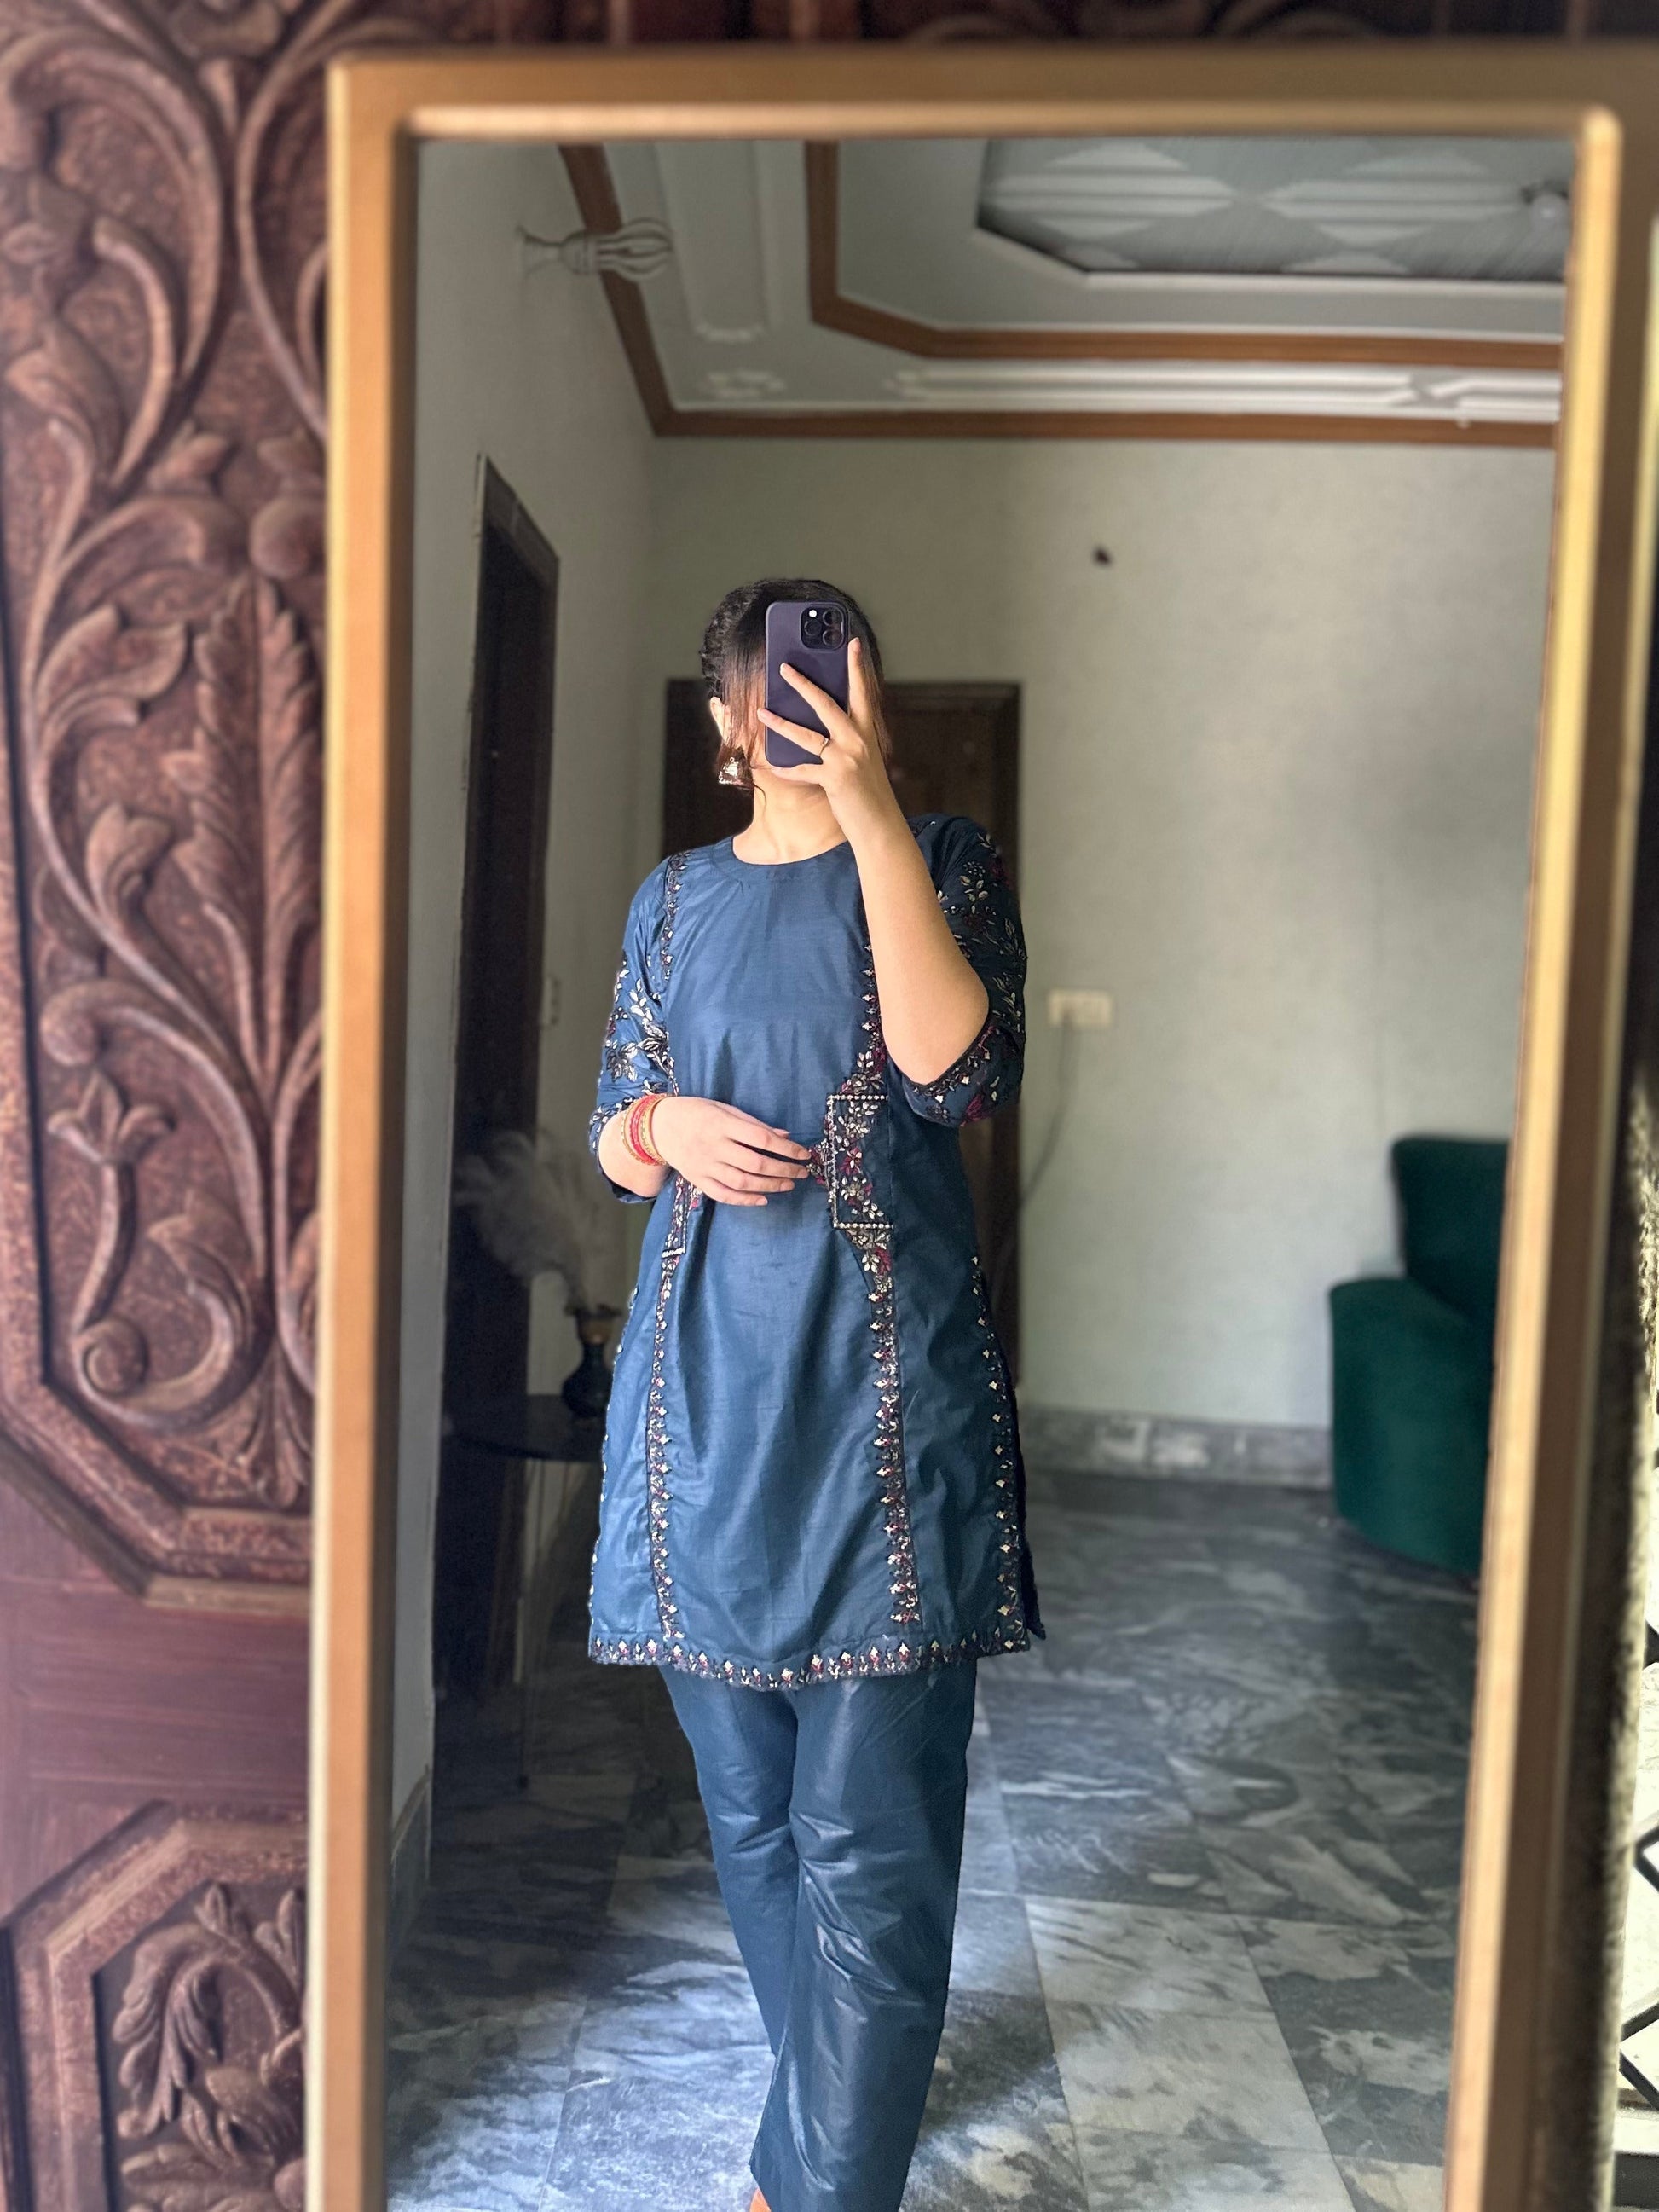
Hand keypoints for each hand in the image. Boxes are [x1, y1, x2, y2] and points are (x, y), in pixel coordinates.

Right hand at [650, 1096, 812, 1207]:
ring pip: (742, 1182)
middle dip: (783, 1170)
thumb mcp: (724, 1109)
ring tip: (788, 1184)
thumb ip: (754, 1124)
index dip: (786, 1149)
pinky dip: (745, 1200)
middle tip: (802, 1173)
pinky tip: (763, 1199)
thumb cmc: (696, 1112)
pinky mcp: (698, 1180)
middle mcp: (714, 1147)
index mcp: (722, 1124)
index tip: (804, 1154)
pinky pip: (723, 1195)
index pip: (762, 1138)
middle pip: (755, 1163)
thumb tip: (785, 1136)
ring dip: (769, 1186)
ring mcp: (705, 1166)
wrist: (658, 1127)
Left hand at [757, 638, 901, 835]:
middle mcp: (858, 741)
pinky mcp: (835, 779)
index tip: (852, 644)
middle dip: (803, 684)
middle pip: (826, 704)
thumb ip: (847, 741)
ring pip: (807, 735)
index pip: (862, 693)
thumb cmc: (869, 793)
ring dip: (780, 724)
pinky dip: (786, 769)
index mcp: (866, 733)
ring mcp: (846, 759)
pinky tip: (771, 766)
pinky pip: (802, 770)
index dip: (857, 667)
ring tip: (760, 712)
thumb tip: (822, 727)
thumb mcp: (864, 760)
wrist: (881, 825)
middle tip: (784, 668)